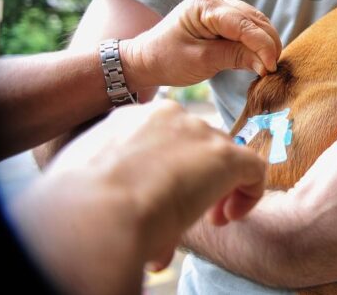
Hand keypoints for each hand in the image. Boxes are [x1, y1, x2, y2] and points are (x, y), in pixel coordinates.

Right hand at [12, 100, 265, 294]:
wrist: (95, 210)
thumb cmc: (82, 205)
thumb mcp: (97, 183)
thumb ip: (124, 184)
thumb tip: (139, 207)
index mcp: (131, 119)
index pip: (167, 137)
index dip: (173, 168)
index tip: (164, 197)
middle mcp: (169, 116)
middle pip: (199, 145)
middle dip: (199, 179)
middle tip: (189, 213)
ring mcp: (199, 132)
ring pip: (225, 157)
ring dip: (221, 189)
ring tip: (209, 220)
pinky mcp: (226, 156)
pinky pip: (254, 169)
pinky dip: (249, 194)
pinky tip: (227, 218)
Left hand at [122, 0, 281, 88]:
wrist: (146, 59)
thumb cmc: (167, 59)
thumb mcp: (201, 61)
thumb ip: (235, 57)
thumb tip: (266, 64)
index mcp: (205, 6)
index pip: (243, 24)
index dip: (262, 45)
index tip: (272, 67)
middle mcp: (215, 0)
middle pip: (254, 19)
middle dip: (268, 43)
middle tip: (274, 69)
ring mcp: (219, 7)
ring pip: (255, 21)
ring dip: (266, 42)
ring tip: (270, 65)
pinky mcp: (223, 18)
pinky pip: (248, 26)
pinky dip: (258, 41)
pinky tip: (261, 57)